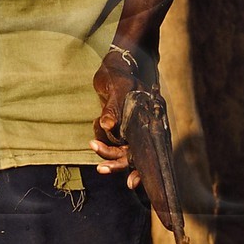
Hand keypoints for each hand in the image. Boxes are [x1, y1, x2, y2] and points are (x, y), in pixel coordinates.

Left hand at [90, 49, 141, 189]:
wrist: (117, 61)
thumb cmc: (120, 72)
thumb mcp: (117, 87)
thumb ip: (113, 107)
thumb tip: (106, 125)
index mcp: (150, 121)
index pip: (149, 152)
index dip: (141, 170)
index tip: (130, 183)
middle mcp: (145, 128)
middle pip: (136, 155)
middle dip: (119, 164)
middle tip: (101, 169)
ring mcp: (135, 128)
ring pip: (125, 150)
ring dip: (109, 154)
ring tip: (93, 147)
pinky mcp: (124, 126)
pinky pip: (116, 142)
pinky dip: (106, 145)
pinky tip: (94, 142)